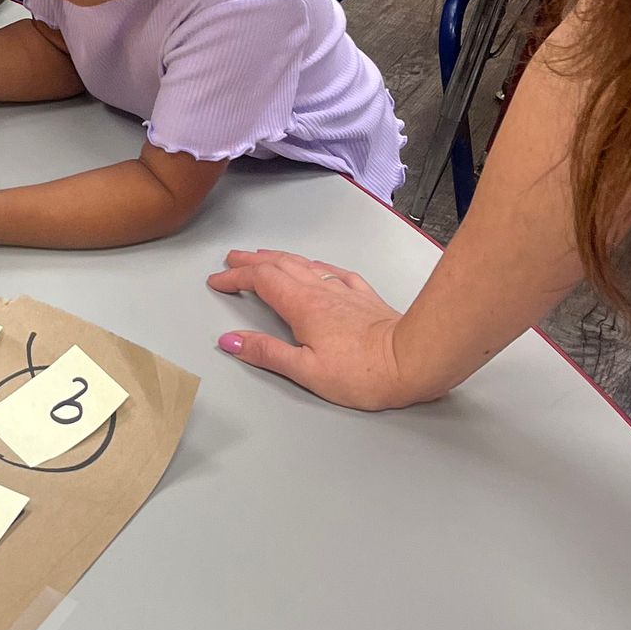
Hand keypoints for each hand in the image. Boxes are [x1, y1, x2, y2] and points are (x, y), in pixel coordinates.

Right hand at [207, 247, 424, 408]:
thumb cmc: (362, 373)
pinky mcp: (364, 296)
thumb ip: (267, 353)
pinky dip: (315, 265)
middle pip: (280, 265)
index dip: (235, 278)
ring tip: (263, 257)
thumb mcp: (306, 371)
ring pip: (305, 264)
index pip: (261, 281)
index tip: (217, 281)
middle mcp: (321, 291)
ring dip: (279, 258)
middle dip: (252, 261)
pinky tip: (316, 267)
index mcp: (302, 306)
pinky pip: (333, 271)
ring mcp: (344, 290)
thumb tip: (229, 340)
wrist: (413, 360)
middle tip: (232, 259)